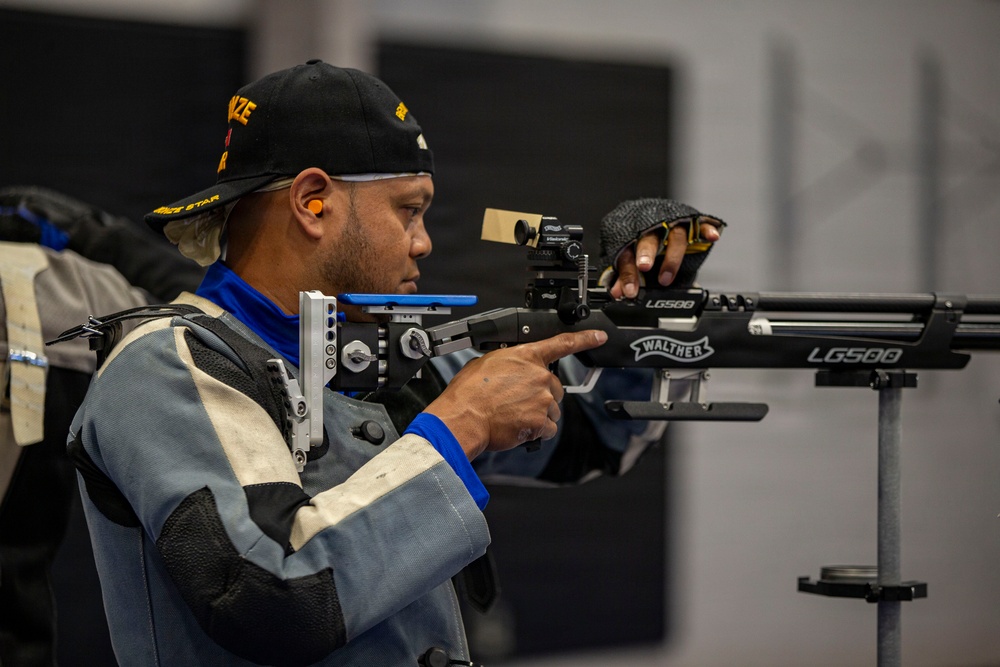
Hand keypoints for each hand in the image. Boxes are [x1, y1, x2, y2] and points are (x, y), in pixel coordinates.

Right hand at [424, 330, 607, 458]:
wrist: (464, 416)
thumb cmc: (469, 393)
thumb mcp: (485, 363)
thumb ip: (507, 364)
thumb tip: (508, 372)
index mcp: (526, 356)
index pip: (562, 343)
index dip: (584, 339)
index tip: (598, 337)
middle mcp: (539, 375)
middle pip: (555, 388)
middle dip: (542, 396)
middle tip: (519, 403)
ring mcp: (543, 398)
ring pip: (552, 410)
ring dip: (538, 415)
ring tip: (513, 416)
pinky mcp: (542, 420)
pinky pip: (548, 429)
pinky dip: (536, 431)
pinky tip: (519, 427)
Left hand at [609, 220, 721, 298]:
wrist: (652, 213)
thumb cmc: (639, 239)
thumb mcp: (629, 259)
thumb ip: (624, 276)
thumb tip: (618, 293)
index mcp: (631, 234)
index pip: (627, 253)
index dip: (627, 273)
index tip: (628, 292)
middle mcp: (652, 226)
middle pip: (649, 238)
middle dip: (646, 253)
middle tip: (644, 267)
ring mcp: (673, 223)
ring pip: (675, 237)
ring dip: (672, 257)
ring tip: (666, 278)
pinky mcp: (691, 222)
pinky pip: (701, 225)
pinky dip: (706, 230)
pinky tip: (712, 237)